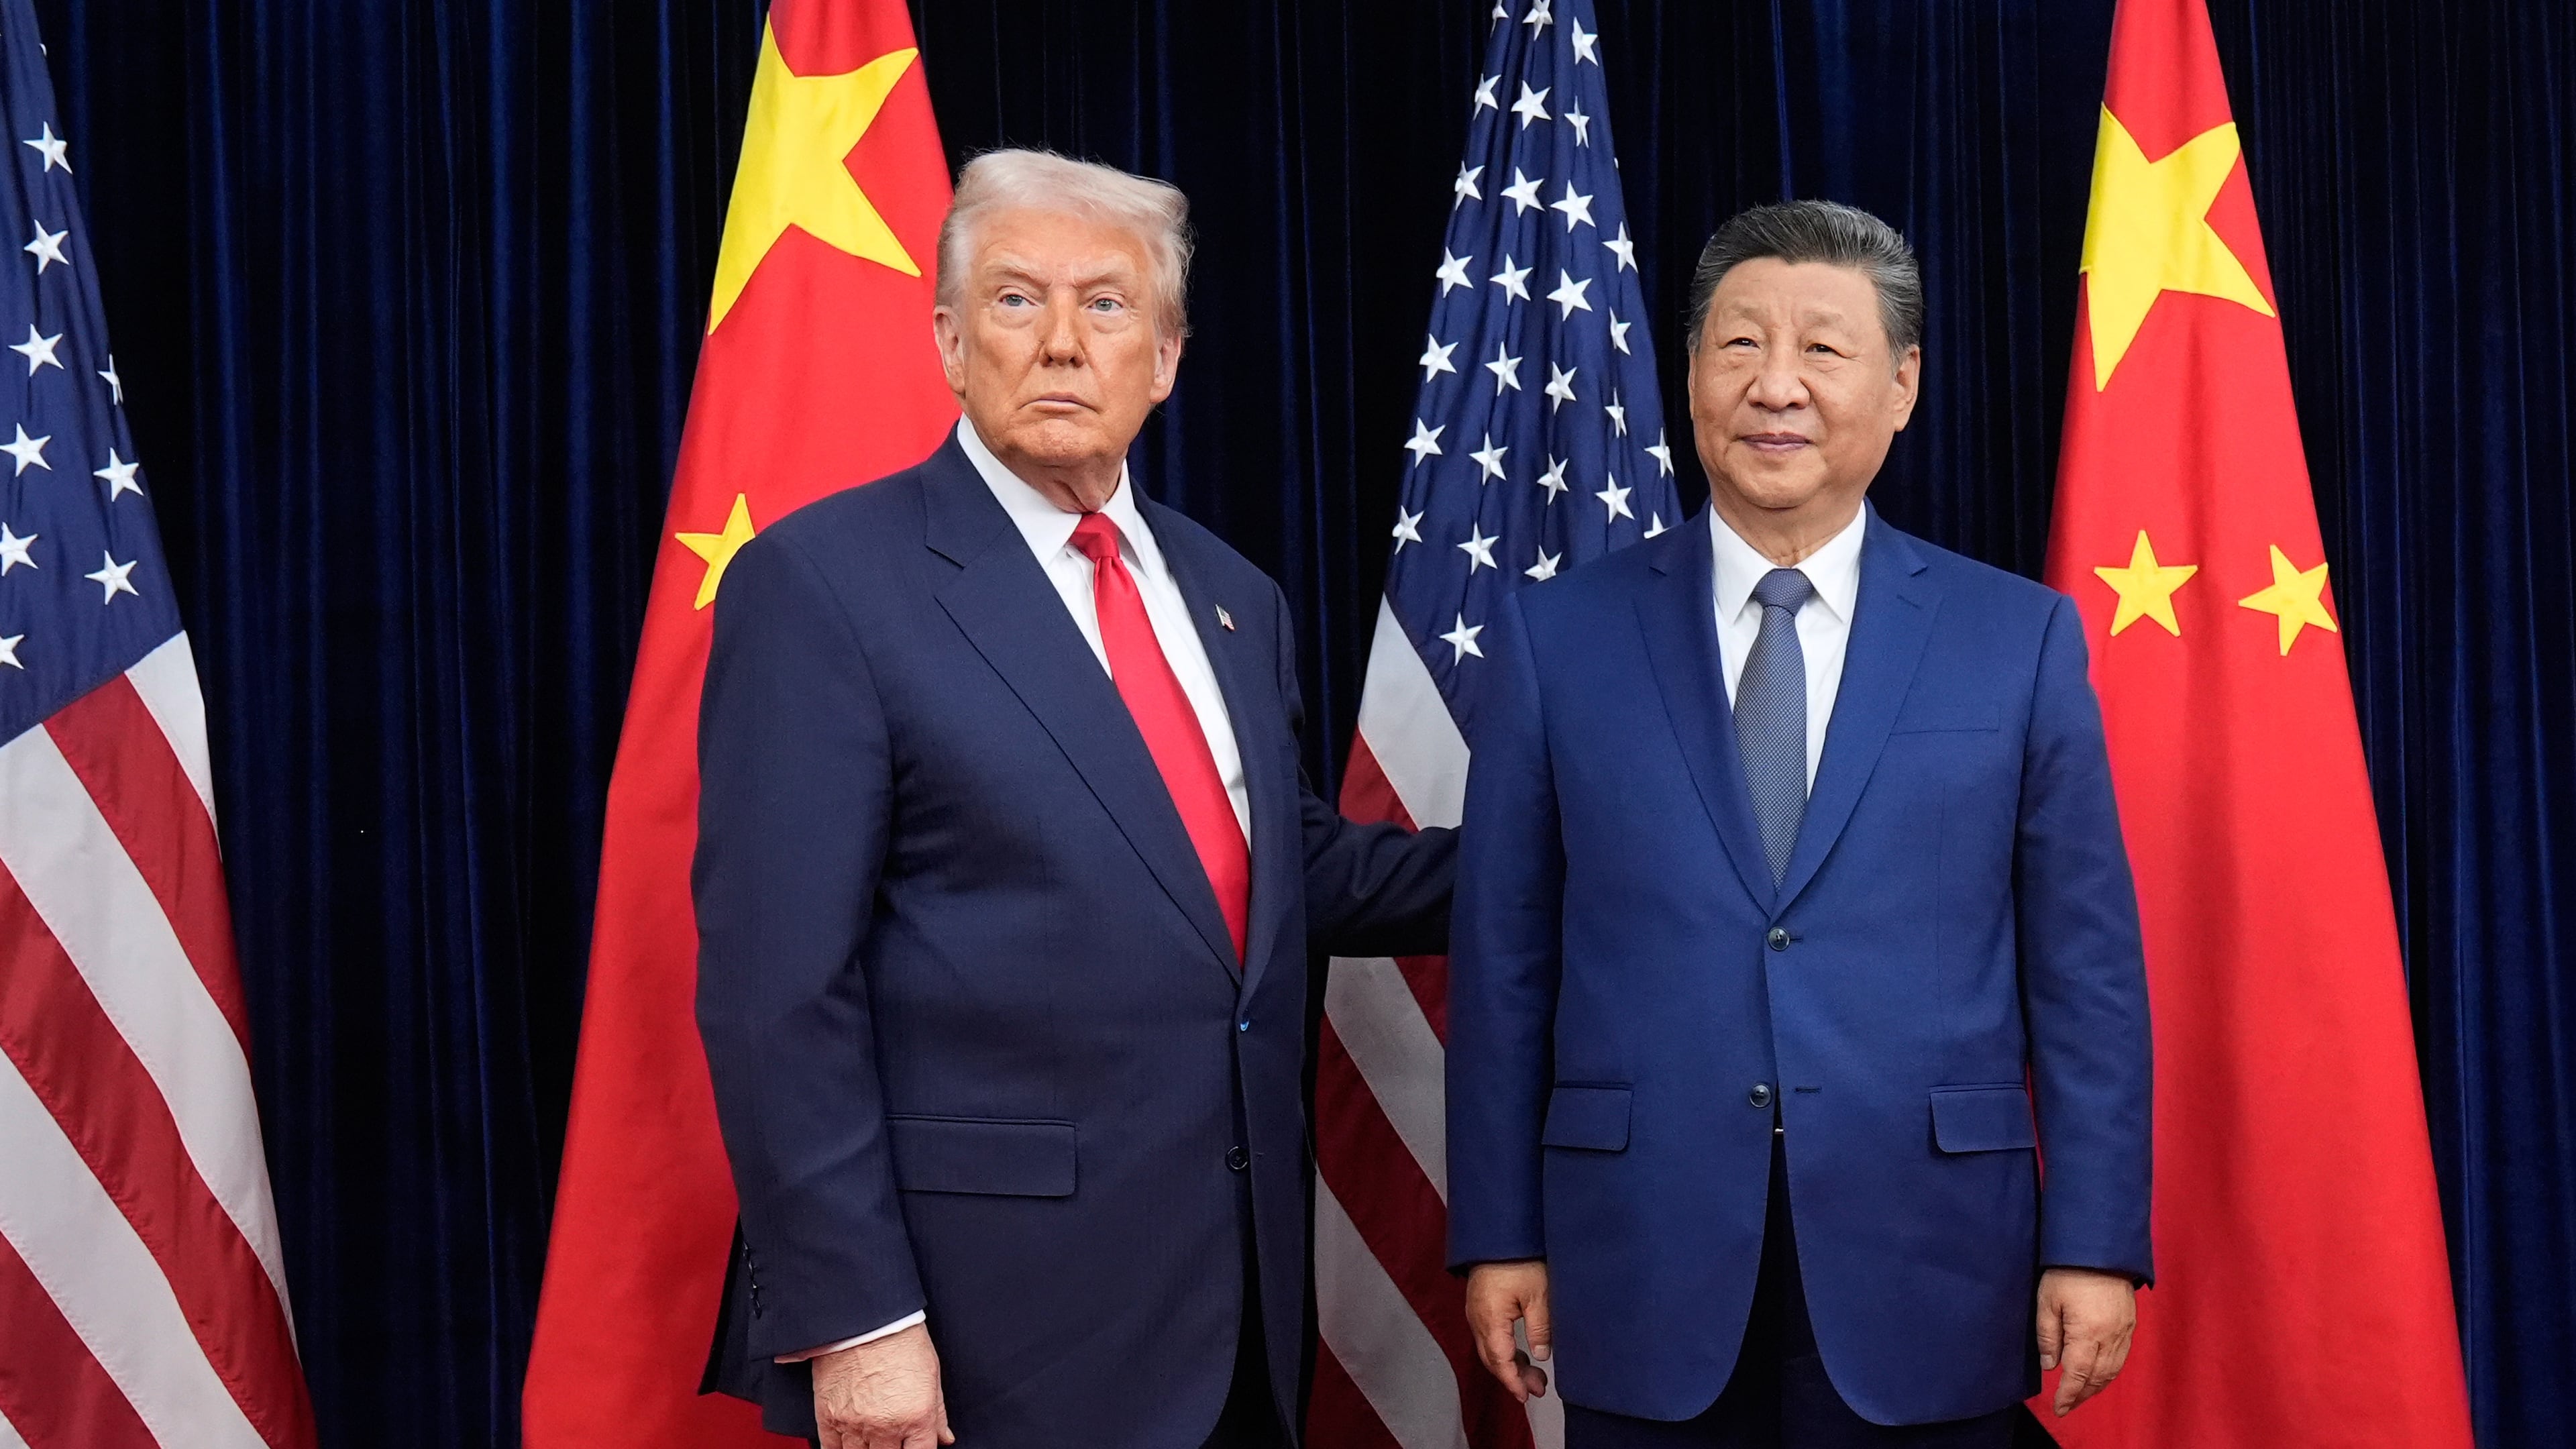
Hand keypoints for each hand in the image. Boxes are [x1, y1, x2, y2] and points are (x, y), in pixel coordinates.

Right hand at [813, 1323, 953, 1448]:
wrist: (864, 1317)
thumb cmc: (900, 1339)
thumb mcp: (931, 1374)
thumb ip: (938, 1412)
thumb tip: (944, 1437)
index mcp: (916, 1417)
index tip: (914, 1446)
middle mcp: (885, 1426)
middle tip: (892, 1439)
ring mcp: (854, 1425)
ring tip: (873, 1439)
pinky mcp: (828, 1417)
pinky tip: (849, 1445)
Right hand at [1465, 1260, 1551, 1400]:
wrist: (1499, 1234)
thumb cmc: (1519, 1259)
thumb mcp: (1539, 1294)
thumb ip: (1540, 1327)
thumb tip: (1541, 1355)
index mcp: (1490, 1318)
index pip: (1499, 1360)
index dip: (1512, 1381)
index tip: (1526, 1395)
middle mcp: (1477, 1319)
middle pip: (1492, 1358)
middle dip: (1513, 1377)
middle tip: (1537, 1389)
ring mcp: (1476, 1313)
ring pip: (1490, 1349)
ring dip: (1510, 1365)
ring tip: (1534, 1377)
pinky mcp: (1480, 1306)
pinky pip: (1489, 1337)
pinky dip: (1505, 1350)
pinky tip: (1521, 1355)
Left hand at [2036, 1267, 2135, 1417]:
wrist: (2100, 1249)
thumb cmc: (2068, 1272)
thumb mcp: (2047, 1301)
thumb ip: (2048, 1336)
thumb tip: (2051, 1365)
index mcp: (2087, 1334)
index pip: (2077, 1375)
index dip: (2068, 1395)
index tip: (2058, 1407)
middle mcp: (2110, 1338)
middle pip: (2097, 1378)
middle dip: (2081, 1395)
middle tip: (2067, 1406)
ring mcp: (2123, 1331)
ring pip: (2112, 1371)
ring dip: (2096, 1387)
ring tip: (2081, 1395)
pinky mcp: (2130, 1324)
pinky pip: (2121, 1358)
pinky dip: (2109, 1372)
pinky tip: (2099, 1374)